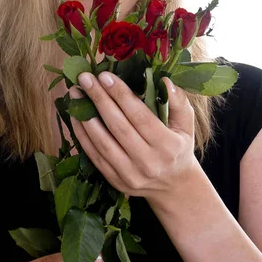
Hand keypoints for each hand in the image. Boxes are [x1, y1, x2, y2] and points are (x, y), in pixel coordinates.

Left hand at [69, 72, 195, 199]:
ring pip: (102, 142)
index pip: (139, 116)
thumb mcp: (186, 124)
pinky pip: (94, 155)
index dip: (120, 95)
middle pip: (118, 127)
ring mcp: (130, 174)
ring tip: (75, 93)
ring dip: (85, 116)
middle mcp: (148, 162)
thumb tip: (164, 80)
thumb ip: (179, 101)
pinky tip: (75, 115)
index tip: (104, 75)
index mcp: (168, 146)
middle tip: (84, 78)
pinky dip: (82, 134)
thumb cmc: (178, 146)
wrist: (173, 186)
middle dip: (99, 99)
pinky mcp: (115, 181)